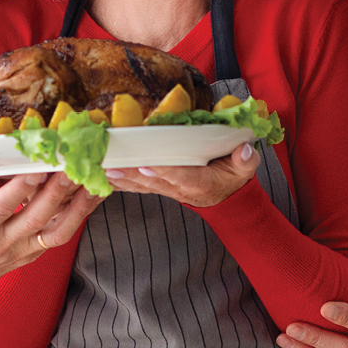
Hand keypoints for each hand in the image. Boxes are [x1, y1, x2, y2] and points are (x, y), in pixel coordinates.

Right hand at [0, 158, 101, 346]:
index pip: (2, 207)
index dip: (23, 186)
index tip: (39, 165)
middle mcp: (0, 244)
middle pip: (37, 217)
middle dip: (58, 190)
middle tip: (73, 164)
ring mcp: (18, 252)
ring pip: (56, 232)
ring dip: (78, 208)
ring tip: (94, 182)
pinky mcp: (28, 255)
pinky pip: (57, 238)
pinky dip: (76, 218)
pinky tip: (88, 198)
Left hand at [101, 140, 261, 206]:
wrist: (225, 197)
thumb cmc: (233, 177)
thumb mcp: (245, 169)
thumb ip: (245, 160)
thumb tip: (243, 150)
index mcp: (201, 183)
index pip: (181, 176)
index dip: (163, 172)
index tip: (145, 164)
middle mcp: (180, 188)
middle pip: (152, 182)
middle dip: (130, 174)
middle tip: (111, 166)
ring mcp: (166, 189)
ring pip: (140, 185)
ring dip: (120, 178)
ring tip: (101, 169)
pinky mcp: (157, 187)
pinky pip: (136, 186)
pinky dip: (119, 182)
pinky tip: (102, 176)